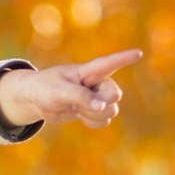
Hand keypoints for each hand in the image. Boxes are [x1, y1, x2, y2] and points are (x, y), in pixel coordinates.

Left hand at [0, 48, 141, 128]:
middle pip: (114, 94)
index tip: (138, 53)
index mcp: (88, 71)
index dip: (124, 58)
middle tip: (81, 103)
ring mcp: (96, 97)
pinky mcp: (93, 110)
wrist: (36, 100)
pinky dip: (94, 122)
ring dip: (94, 114)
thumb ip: (81, 97)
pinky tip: (81, 117)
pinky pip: (105, 120)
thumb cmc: (46, 88)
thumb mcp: (60, 91)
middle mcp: (96, 83)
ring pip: (111, 110)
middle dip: (101, 103)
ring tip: (76, 109)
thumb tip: (103, 107)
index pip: (109, 63)